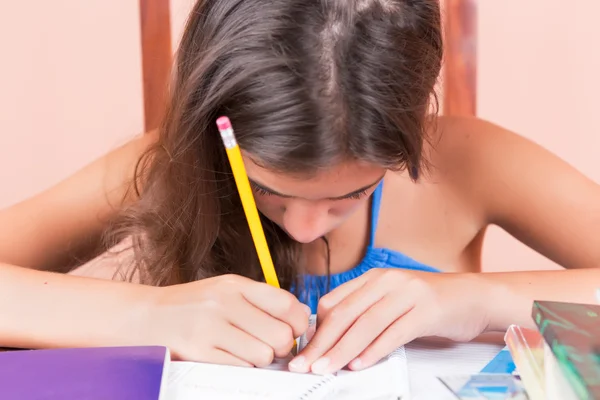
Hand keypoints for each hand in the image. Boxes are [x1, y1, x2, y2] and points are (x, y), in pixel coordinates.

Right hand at [147, 274, 310, 366]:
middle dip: (281, 347)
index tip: (294, 331)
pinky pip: (241, 368)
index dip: (299, 323)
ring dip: (261, 360)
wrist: (144, 317)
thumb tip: (300, 315)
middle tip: (271, 347)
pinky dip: (242, 367)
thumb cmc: (191, 305)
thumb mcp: (225, 290)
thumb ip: (260, 300)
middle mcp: (224, 303)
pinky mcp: (199, 352)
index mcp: (235, 285)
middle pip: (280, 335)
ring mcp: (210, 328)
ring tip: (246, 352)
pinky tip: (230, 358)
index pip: (286, 303)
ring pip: (263, 355)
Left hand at [288, 269, 492, 373]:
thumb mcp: (393, 299)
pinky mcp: (426, 310)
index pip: (334, 301)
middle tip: (304, 364)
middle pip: (345, 313)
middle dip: (321, 342)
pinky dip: (374, 350)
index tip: (304, 350)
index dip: (316, 328)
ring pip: (365, 324)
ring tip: (325, 368)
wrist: (475, 296)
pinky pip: (394, 332)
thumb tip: (333, 336)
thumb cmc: (431, 302)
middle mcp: (387, 281)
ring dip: (341, 349)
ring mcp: (408, 294)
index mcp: (374, 277)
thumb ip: (366, 311)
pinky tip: (359, 364)